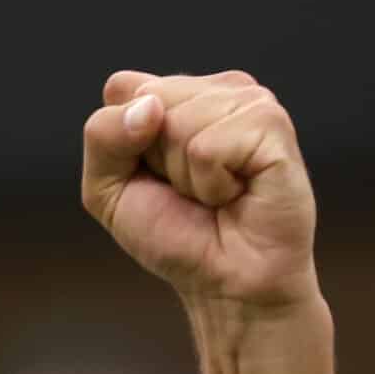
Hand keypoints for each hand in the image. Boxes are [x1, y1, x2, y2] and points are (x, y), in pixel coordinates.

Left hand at [81, 70, 318, 308]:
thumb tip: (148, 106)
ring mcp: (250, 102)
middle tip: (190, 191)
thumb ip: (102, 136)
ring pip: (179, 122)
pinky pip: (208, 147)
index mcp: (179, 93)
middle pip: (150, 101)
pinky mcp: (272, 125)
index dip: (122, 145)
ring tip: (216, 194)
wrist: (227, 284)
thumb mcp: (108, 189)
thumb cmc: (175, 236)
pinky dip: (211, 184)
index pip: (122, 90)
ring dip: (186, 175)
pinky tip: (236, 194)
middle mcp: (217, 89)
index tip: (154, 177)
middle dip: (156, 161)